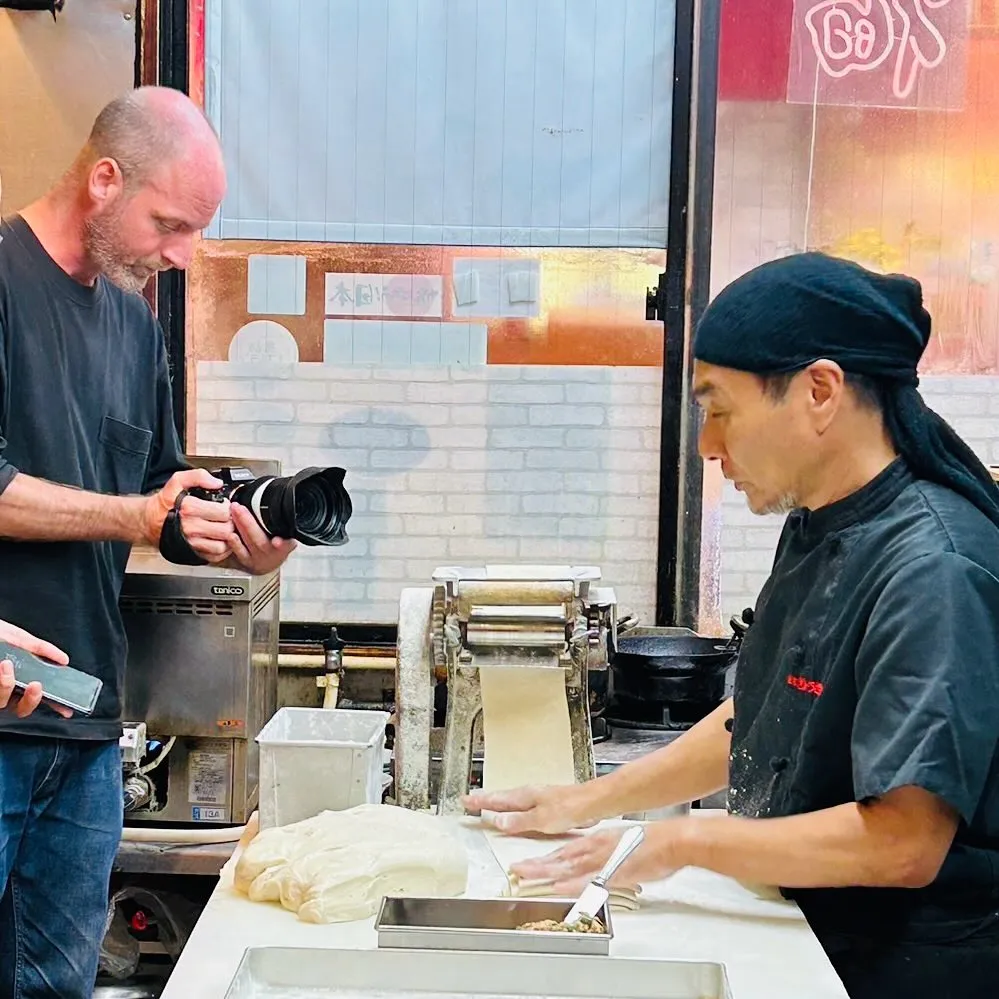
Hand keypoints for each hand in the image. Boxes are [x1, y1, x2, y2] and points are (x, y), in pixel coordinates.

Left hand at [0, 620, 71, 718]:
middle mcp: (8, 690)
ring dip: (6, 685)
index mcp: (22, 681)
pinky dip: (0, 682)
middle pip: (22, 708)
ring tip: (6, 665)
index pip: (40, 698)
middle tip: (36, 684)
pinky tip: (0, 665)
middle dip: (31, 699)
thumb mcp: (21, 639)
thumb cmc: (0, 635)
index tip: (66, 709)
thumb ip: (42, 649)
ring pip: (2, 702)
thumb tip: (64, 659)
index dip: (54, 706)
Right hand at [143, 468, 234, 562]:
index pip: (222, 512)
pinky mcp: (192, 553)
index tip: (224, 506)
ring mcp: (192, 543)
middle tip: (227, 518)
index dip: (228, 507)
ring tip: (225, 528)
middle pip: (225, 529)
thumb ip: (198, 476)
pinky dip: (222, 550)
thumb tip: (216, 482)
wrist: (149, 521)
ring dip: (228, 537)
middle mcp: (190, 528)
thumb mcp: (177, 481)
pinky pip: (214, 556)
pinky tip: (220, 539)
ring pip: (222, 545)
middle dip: (231, 522)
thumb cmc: (164, 503)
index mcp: (189, 509)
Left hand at [225, 503, 296, 574]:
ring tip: (233, 512)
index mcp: (285, 547)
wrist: (270, 564)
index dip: (282, 543)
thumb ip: (286, 526)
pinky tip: (230, 533)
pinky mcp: (247, 561)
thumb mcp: (288, 536)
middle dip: (249, 523)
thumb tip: (285, 502)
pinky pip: (240, 552)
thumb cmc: (278, 546)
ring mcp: (258, 558)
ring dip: (239, 526)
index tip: (277, 541)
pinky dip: (235, 543)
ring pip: (249, 543)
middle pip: (261, 540)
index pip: (286, 545)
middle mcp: (272, 554)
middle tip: (239, 508)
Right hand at [463, 784, 596, 835]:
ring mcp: (539, 798)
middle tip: (471, 800)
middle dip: (486, 799)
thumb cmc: (570, 808)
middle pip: (502, 797)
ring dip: (498, 803)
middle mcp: (530, 795)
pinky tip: (516, 813)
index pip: (497, 799)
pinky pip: (523, 806)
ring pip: (512, 800)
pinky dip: (513, 808)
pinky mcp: (548, 805)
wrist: (593, 803)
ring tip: (488, 805)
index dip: (481, 801)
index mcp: (525, 796)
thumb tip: (497, 821)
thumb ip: (518, 821)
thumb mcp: (540, 819)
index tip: (466, 800)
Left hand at [509, 824, 681, 894]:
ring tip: (527, 878)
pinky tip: (559, 888)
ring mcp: (604, 860)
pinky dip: (572, 884)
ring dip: (546, 873)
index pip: (565, 852)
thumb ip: (606, 858)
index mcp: (598, 841)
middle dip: (537, 866)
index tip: (528, 864)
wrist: (673, 841)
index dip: (545, 859)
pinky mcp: (614, 873)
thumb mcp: (622, 847)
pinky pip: (588, 880)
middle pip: (560, 859)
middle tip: (517, 871)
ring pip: (568, 868)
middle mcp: (596, 849)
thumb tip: (597, 870)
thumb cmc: (653, 845)